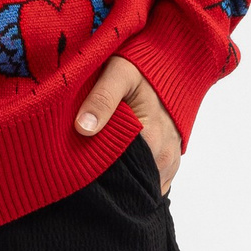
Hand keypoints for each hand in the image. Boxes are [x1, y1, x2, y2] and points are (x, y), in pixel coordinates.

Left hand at [74, 53, 183, 195]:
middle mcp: (163, 157)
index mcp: (150, 139)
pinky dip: (136, 179)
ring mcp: (169, 162)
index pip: (116, 174)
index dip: (93, 173)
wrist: (174, 65)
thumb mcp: (119, 74)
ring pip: (141, 185)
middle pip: (128, 183)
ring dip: (122, 180)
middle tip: (84, 169)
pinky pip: (152, 182)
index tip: (75, 167)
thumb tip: (83, 128)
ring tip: (103, 168)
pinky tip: (122, 168)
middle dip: (107, 180)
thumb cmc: (143, 67)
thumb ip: (102, 98)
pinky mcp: (171, 162)